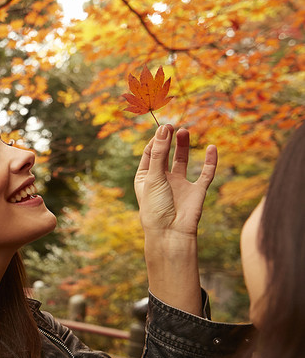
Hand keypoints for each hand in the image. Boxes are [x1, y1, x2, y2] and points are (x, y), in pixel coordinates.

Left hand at [134, 124, 216, 238]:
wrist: (171, 232)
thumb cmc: (155, 207)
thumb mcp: (153, 177)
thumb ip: (160, 153)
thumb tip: (163, 129)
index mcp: (146, 178)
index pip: (150, 154)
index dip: (156, 140)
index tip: (162, 127)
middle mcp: (163, 180)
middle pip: (166, 155)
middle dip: (169, 140)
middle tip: (173, 126)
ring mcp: (180, 185)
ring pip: (183, 161)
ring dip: (183, 146)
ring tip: (184, 131)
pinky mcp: (196, 191)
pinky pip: (205, 173)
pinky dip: (210, 161)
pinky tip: (212, 148)